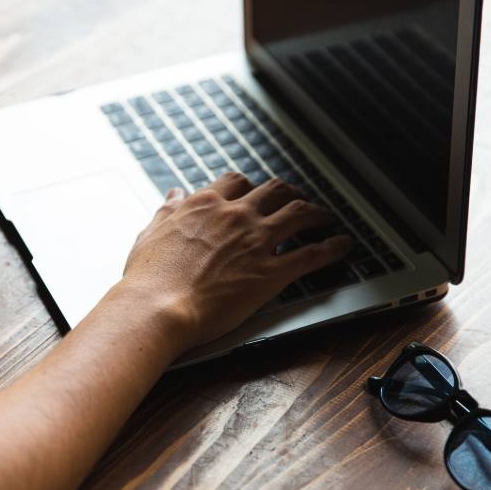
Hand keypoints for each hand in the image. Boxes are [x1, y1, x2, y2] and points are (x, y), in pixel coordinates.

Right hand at [122, 173, 352, 347]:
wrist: (157, 307)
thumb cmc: (148, 278)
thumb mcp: (150, 234)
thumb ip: (167, 211)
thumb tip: (174, 194)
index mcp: (205, 205)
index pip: (235, 182)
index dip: (248, 186)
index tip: (253, 192)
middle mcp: (235, 216)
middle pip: (273, 190)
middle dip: (288, 192)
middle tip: (295, 199)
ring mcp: (256, 242)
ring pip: (299, 213)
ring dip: (316, 212)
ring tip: (325, 217)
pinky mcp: (271, 273)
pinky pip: (312, 254)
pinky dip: (332, 248)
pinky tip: (343, 246)